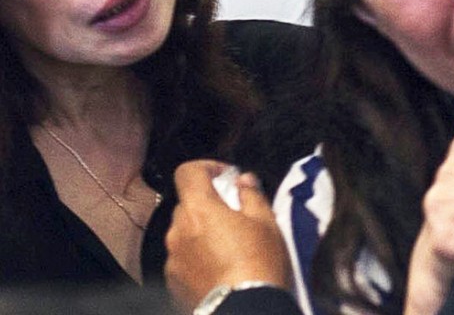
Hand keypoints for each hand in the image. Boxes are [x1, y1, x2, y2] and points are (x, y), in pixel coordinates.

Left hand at [165, 160, 290, 309]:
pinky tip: (221, 269)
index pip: (187, 172)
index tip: (226, 177)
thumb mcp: (266, 222)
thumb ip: (251, 194)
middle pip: (188, 204)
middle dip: (209, 204)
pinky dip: (198, 257)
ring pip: (184, 233)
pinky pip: (183, 259)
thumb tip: (243, 180)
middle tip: (236, 215)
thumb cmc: (259, 263)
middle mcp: (178, 231)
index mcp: (199, 209)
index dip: (206, 168)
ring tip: (230, 247)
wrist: (245, 309)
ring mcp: (173, 259)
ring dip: (202, 232)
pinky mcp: (173, 282)